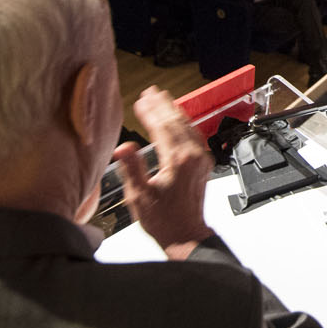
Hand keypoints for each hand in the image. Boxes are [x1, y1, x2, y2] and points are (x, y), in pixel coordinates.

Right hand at [114, 87, 212, 256]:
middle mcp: (193, 156)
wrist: (186, 235)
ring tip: (162, 98)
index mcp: (177, 161)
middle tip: (151, 92)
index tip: (140, 100)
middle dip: (162, 105)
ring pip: (188, 127)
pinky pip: (194, 136)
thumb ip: (132, 168)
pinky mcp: (203, 165)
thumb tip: (123, 147)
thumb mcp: (139, 196)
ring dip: (174, 111)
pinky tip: (178, 120)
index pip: (162, 127)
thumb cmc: (163, 220)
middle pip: (176, 122)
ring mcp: (201, 160)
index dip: (150, 112)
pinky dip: (184, 124)